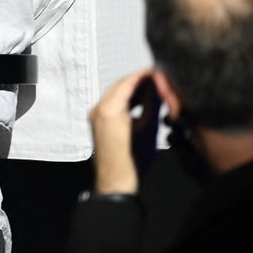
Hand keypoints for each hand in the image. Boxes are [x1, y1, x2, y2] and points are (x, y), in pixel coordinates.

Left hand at [88, 67, 154, 194]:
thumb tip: (157, 88)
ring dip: (132, 90)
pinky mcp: (97, 122)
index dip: (144, 75)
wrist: (116, 181)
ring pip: (115, 93)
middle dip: (139, 81)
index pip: (128, 82)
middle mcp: (98, 109)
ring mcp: (95, 115)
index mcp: (109, 109)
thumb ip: (152, 104)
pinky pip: (111, 103)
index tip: (157, 71)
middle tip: (157, 79)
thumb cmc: (133, 160)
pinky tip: (139, 101)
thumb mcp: (148, 129)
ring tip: (152, 89)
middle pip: (120, 85)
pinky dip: (125, 99)